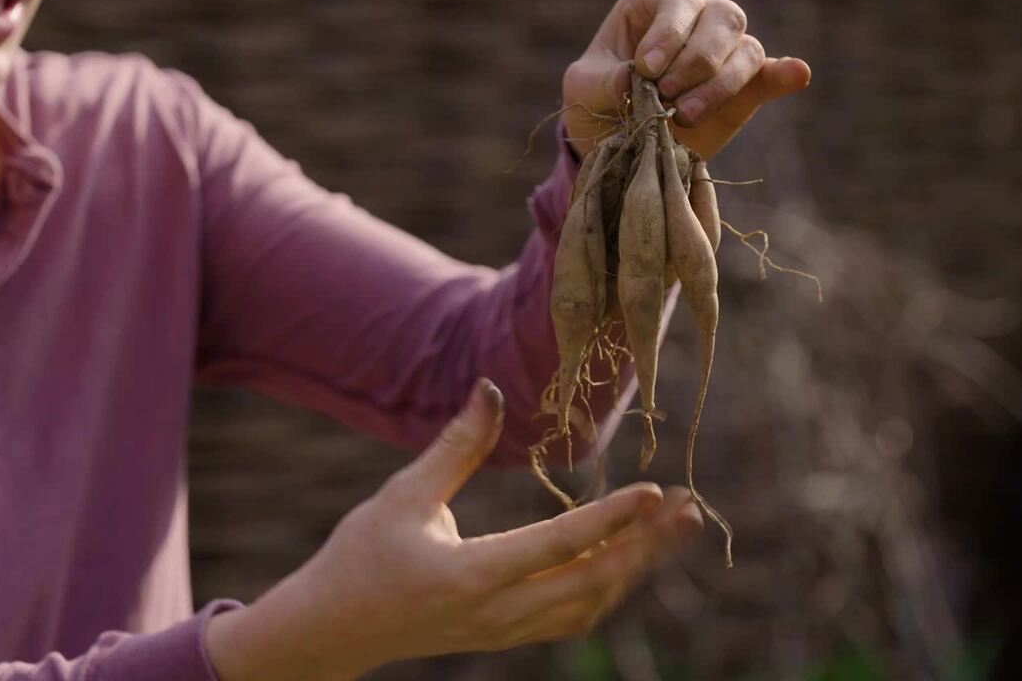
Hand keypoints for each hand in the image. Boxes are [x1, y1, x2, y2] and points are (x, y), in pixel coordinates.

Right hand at [205, 379, 702, 680]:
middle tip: (689, 509)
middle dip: (646, 547)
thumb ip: (456, 445)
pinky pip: (572, 617)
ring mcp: (504, 632)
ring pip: (589, 606)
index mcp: (470, 575)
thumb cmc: (361, 556)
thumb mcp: (402, 496)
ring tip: (674, 529)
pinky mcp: (505, 635)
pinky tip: (631, 559)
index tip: (653, 491)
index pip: (556, 546)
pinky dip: (609, 589)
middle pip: (591, 583)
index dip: (610, 520)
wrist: (332, 630)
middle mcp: (496, 613)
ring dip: (636, 568)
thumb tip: (491, 387)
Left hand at [562, 0, 810, 158]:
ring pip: (746, 50)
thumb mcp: (584, 90)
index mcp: (655, 7)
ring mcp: (724, 57)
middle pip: (722, 19)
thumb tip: (636, 76)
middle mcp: (697, 23)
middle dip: (697, 60)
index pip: (679, 1)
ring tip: (683, 117)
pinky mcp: (743, 92)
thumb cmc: (594, 105)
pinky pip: (769, 76)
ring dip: (720, 84)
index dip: (669, 32)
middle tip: (666, 96)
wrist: (614, 149)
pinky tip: (796, 75)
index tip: (647, 69)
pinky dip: (782, 76)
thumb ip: (605, 80)